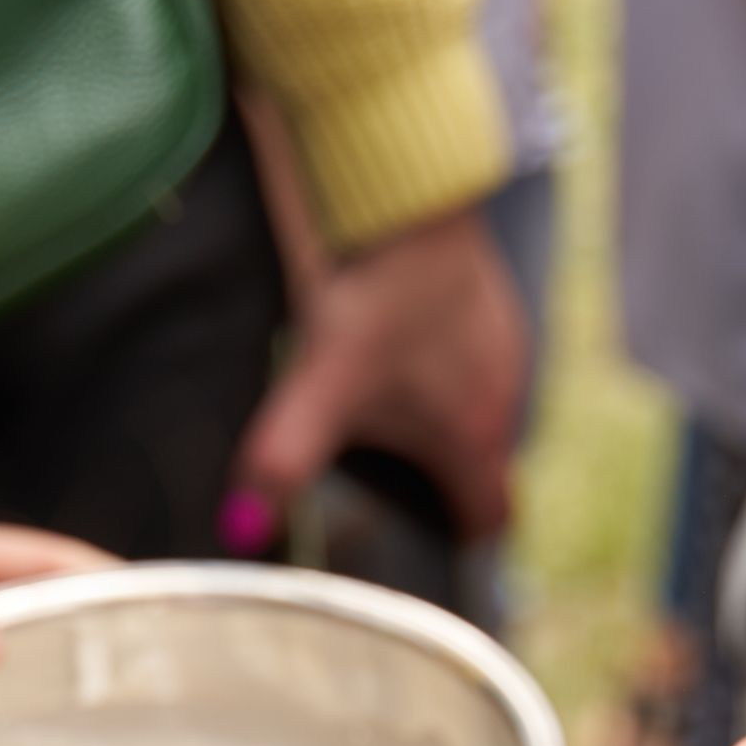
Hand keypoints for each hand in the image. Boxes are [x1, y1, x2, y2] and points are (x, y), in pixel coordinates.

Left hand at [233, 209, 527, 544]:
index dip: (459, 541)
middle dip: (439, 484)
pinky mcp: (490, 301)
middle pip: (482, 466)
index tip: (424, 546)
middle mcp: (503, 397)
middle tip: (383, 486)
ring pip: (479, 410)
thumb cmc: (373, 297)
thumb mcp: (320, 384)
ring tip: (382, 419)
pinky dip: (441, 370)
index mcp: (473, 436)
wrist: (409, 199)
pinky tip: (395, 350)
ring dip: (440, 425)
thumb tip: (241, 531)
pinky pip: (474, 358)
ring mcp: (504, 344)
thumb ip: (283, 460)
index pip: (490, 517)